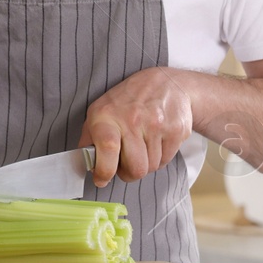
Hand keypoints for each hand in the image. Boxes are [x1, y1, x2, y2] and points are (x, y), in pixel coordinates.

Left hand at [80, 66, 193, 185]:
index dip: (104, 170)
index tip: (101, 179)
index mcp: (107, 116)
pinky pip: (166, 161)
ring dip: (145, 164)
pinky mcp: (176, 130)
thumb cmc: (127, 101)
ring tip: (141, 147)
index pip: (107, 148)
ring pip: (151, 167)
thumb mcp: (100, 111)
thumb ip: (89, 138)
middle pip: (136, 168)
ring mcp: (156, 124)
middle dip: (129, 172)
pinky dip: (159, 158)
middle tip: (125, 163)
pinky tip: (154, 142)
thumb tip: (86, 165)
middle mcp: (132, 119)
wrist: (166, 83)